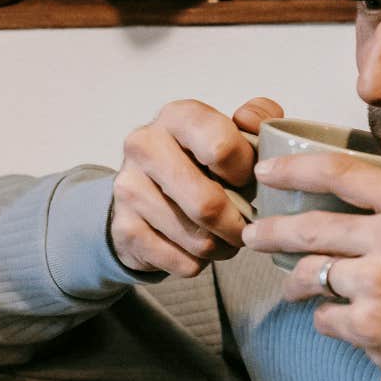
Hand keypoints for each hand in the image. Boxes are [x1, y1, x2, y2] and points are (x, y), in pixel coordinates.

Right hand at [111, 96, 284, 276]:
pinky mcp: (123, 228)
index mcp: (177, 116)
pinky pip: (181, 263)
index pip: (222, 148)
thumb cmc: (200, 161)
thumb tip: (251, 122)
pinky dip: (198, 263)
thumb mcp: (232, 132)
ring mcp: (128, 188)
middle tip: (244, 227)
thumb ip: (258, 118)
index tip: (247, 181)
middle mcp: (144, 146)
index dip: (247, 173)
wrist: (145, 191)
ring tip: (222, 238)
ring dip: (221, 247)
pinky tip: (194, 249)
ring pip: (198, 240)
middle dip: (237, 225)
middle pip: (207, 204)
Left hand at [243, 152, 380, 380]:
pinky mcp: (368, 325)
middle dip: (271, 231)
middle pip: (310, 227)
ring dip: (295, 282)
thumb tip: (380, 188)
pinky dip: (327, 319)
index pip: (341, 174)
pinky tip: (342, 321)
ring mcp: (377, 282)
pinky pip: (325, 316)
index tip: (266, 173)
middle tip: (252, 235)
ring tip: (292, 287)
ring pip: (309, 273)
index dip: (295, 171)